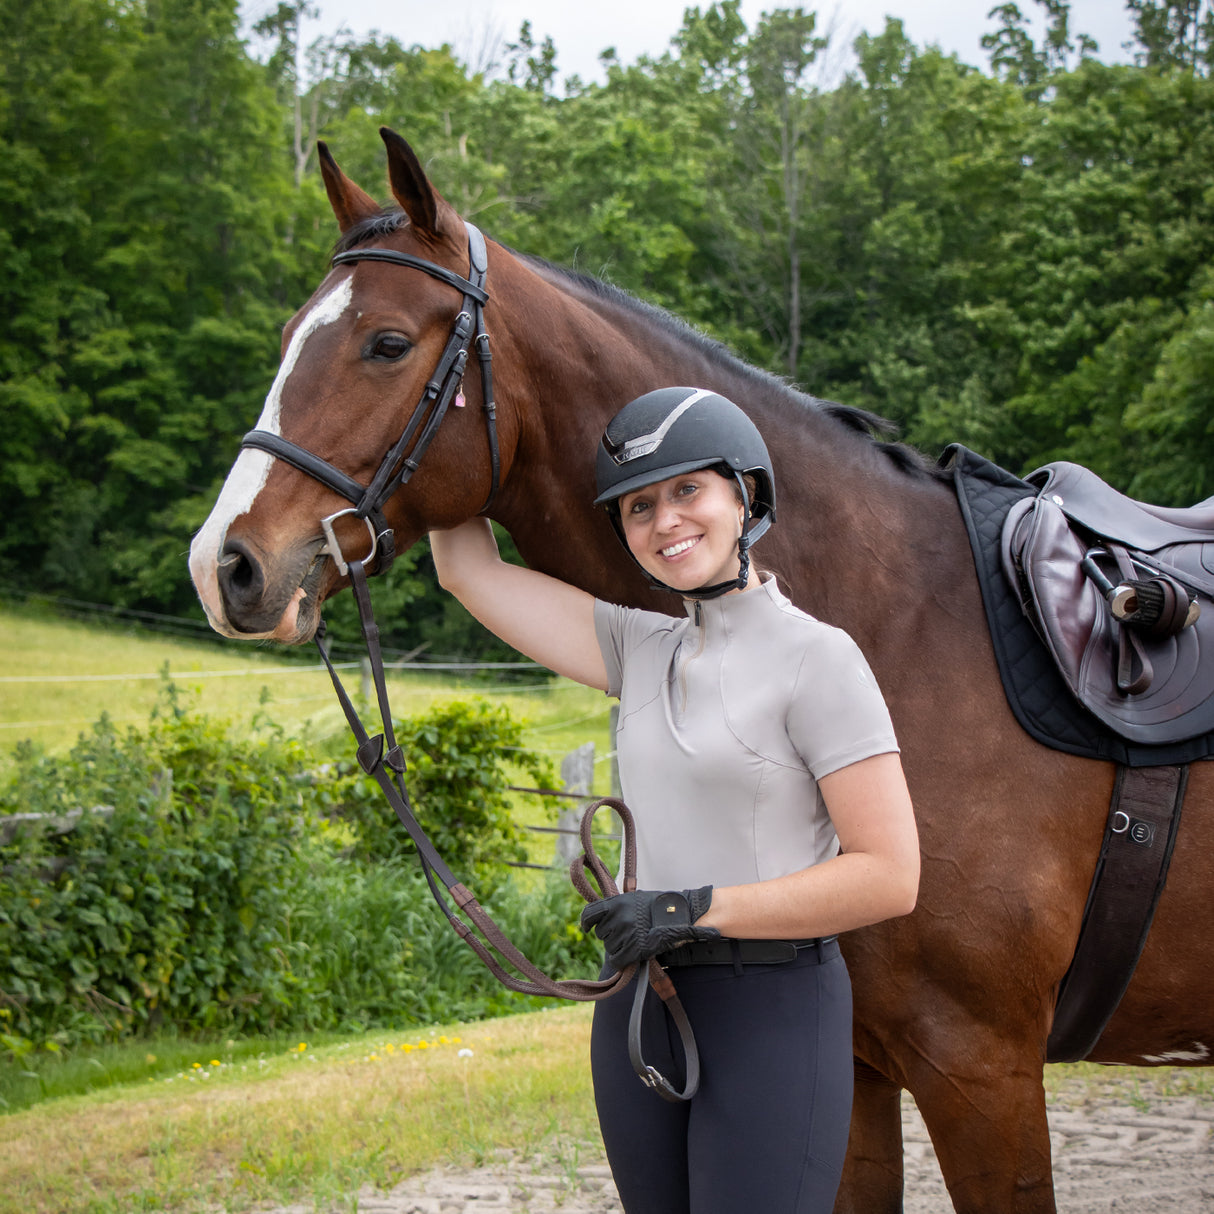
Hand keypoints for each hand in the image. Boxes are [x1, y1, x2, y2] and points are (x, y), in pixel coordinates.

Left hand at [580, 887, 718, 970]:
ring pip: (609, 947)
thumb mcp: (635, 899)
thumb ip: (618, 907)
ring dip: (618, 947)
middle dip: (611, 935)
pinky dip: (621, 962)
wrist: (680, 915)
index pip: (590, 913)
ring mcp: (627, 933)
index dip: (586, 922)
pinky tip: (629, 958)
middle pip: (601, 933)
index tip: (586, 928)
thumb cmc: (659, 906)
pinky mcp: (635, 949)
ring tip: (635, 940)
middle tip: (627, 933)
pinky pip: (617, 961)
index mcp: (617, 902)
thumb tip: (601, 918)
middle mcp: (619, 917)